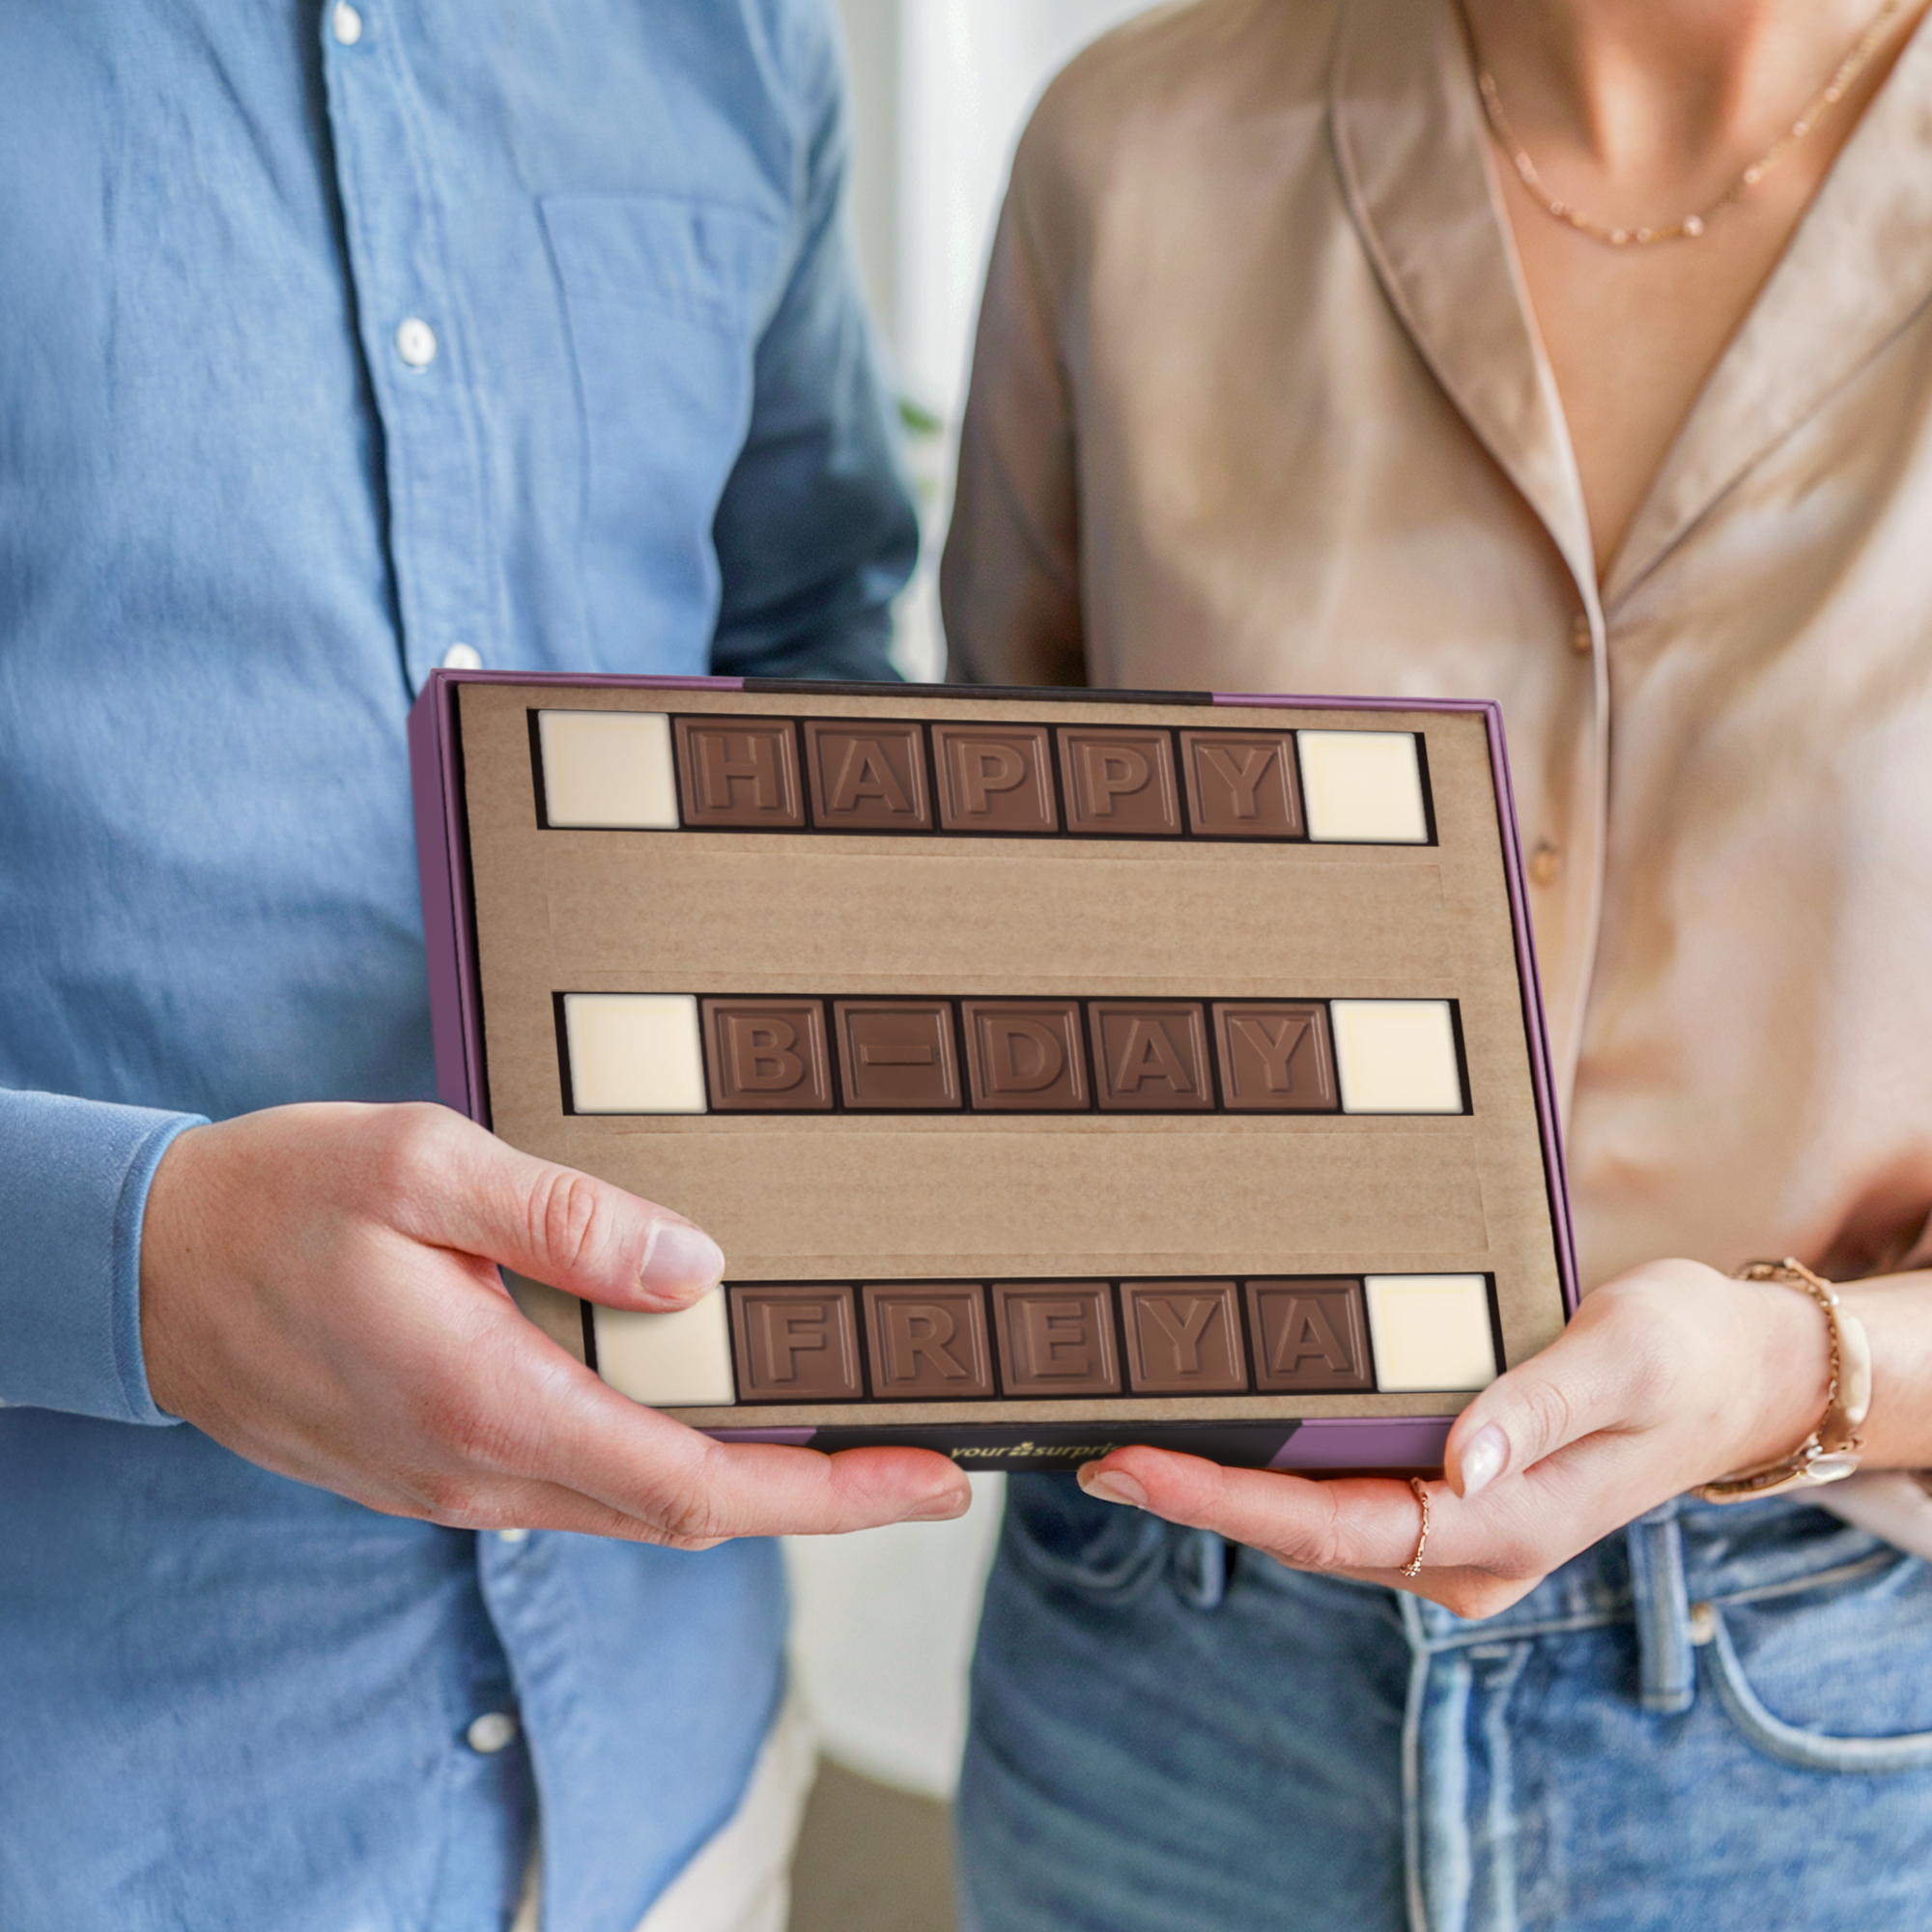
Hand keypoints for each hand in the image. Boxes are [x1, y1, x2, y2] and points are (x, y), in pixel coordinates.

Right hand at [139, 1102, 968, 1543]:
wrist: (144, 1273)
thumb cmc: (279, 1201)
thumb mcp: (422, 1166)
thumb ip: (567, 1220)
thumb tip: (700, 1269)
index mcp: (492, 1402)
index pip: (698, 1486)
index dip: (829, 1493)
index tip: (929, 1478)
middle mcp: (484, 1471)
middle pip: (689, 1514)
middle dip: (819, 1497)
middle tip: (924, 1456)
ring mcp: (459, 1483)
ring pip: (637, 1507)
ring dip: (748, 1482)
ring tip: (841, 1432)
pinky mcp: (443, 1467)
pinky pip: (582, 1484)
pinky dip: (668, 1463)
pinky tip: (705, 1411)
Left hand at [1075, 1259, 1830, 1617]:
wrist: (1739, 1376)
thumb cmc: (1682, 1355)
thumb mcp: (1622, 1357)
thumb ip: (1537, 1407)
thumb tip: (1457, 1466)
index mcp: (1503, 1529)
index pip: (1332, 1527)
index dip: (1222, 1501)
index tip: (1130, 1465)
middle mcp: (1468, 1552)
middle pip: (1301, 1532)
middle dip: (1193, 1496)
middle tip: (1089, 1448)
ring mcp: (1455, 1535)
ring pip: (1313, 1521)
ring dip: (1221, 1486)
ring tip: (1124, 1438)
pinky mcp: (1449, 1500)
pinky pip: (1340, 1496)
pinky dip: (1271, 1469)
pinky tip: (1216, 1430)